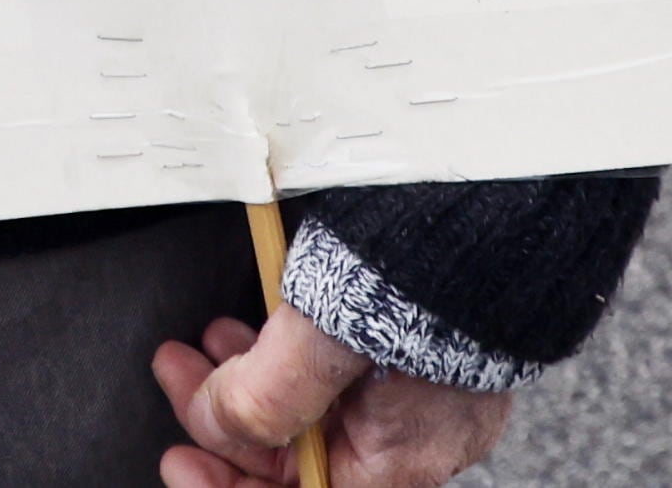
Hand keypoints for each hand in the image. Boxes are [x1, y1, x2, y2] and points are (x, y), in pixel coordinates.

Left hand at [157, 309, 514, 487]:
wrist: (487, 210)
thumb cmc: (423, 277)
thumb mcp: (316, 348)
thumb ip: (258, 403)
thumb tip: (214, 420)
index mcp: (396, 464)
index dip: (230, 485)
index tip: (185, 458)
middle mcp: (415, 438)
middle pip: (301, 455)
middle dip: (230, 419)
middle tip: (184, 381)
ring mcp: (424, 391)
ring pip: (317, 407)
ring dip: (254, 380)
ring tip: (213, 342)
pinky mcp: (423, 343)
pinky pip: (344, 367)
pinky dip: (292, 352)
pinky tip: (259, 325)